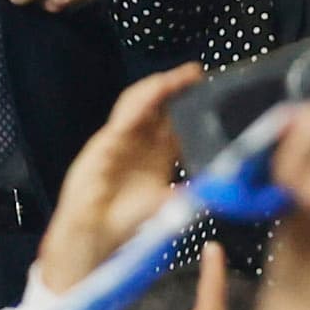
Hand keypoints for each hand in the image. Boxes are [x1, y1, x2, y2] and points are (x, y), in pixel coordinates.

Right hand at [38, 62, 203, 291]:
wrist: (94, 236)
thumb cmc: (126, 219)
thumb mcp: (165, 204)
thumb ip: (187, 196)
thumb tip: (214, 191)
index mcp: (157, 148)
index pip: (174, 114)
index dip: (189, 98)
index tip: (207, 86)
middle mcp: (139, 139)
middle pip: (156, 101)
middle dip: (174, 84)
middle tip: (194, 73)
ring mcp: (120, 139)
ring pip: (136, 103)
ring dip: (155, 89)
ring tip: (173, 79)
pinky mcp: (103, 146)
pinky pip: (119, 122)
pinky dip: (134, 109)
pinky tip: (148, 101)